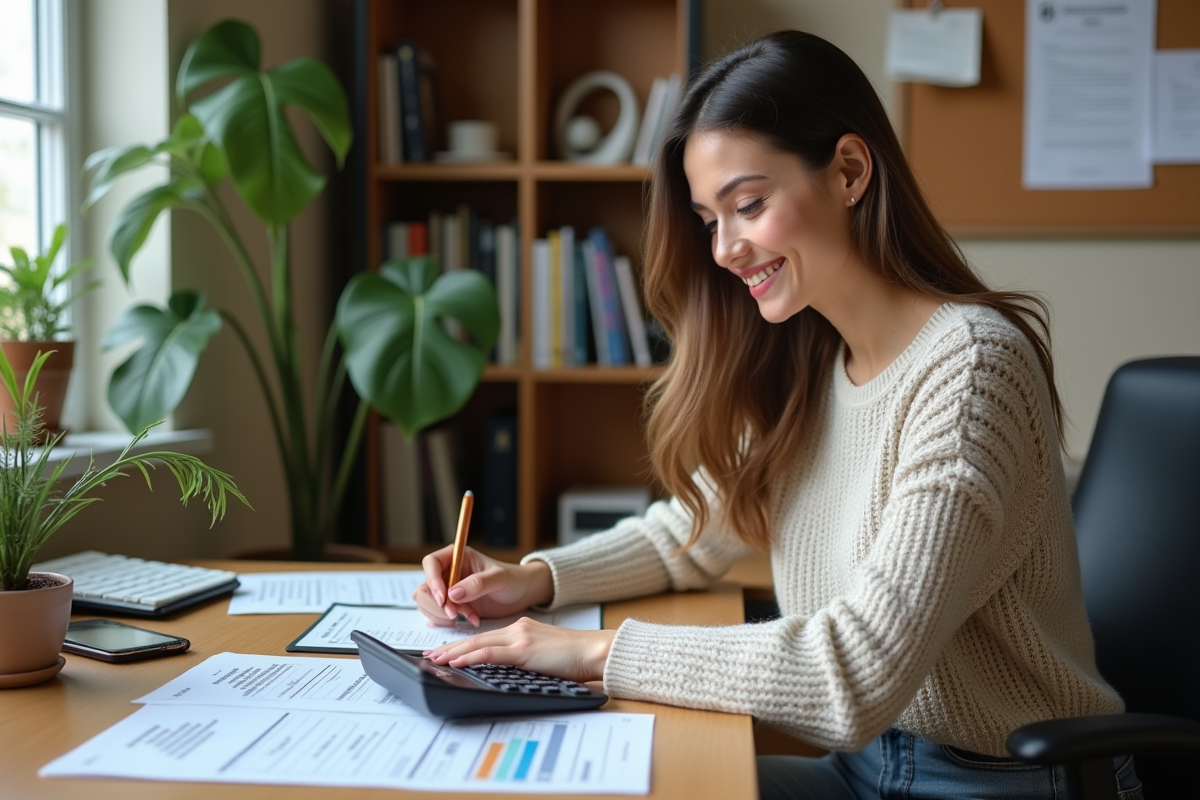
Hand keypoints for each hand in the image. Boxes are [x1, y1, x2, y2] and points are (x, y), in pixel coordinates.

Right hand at [413, 546, 553, 627]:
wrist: (522, 594)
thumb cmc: (513, 579)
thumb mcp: (499, 578)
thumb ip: (477, 583)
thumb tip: (452, 593)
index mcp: (456, 556)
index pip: (430, 563)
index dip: (432, 580)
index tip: (444, 597)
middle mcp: (448, 572)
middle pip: (424, 588)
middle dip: (437, 604)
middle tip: (455, 614)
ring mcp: (448, 591)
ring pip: (427, 604)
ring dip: (444, 615)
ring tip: (469, 616)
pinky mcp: (452, 607)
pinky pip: (439, 616)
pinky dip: (451, 622)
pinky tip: (472, 620)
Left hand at [424, 618, 616, 682]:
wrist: (596, 651)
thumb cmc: (578, 657)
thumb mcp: (546, 655)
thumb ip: (526, 657)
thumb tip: (509, 671)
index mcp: (523, 629)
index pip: (485, 637)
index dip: (463, 644)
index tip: (446, 651)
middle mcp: (518, 628)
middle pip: (476, 638)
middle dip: (451, 647)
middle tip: (430, 655)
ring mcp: (520, 637)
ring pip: (478, 643)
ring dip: (453, 652)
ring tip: (435, 660)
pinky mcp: (524, 649)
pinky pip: (490, 653)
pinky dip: (470, 657)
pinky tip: (456, 662)